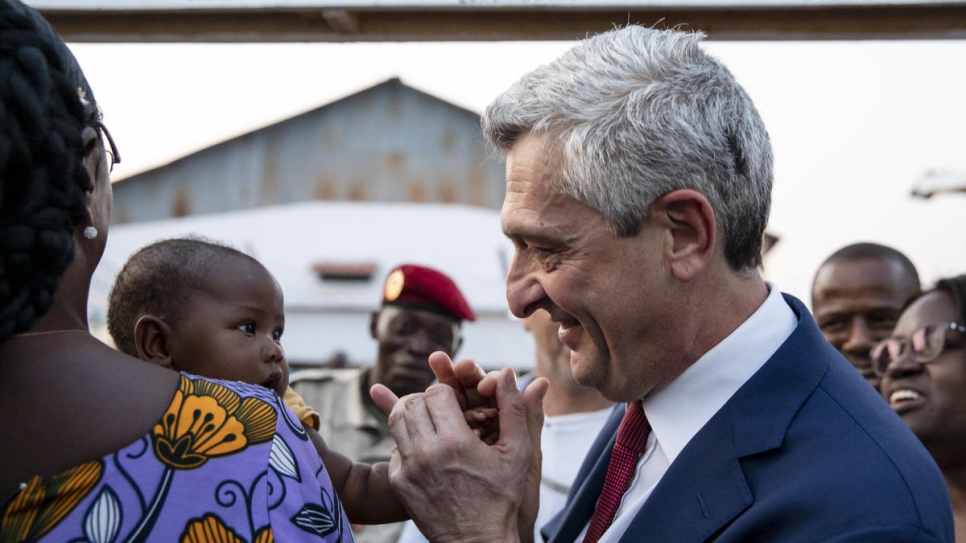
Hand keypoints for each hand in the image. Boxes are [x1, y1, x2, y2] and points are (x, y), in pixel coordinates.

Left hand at [372, 368, 547, 542]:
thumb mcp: (518, 452)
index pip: (437, 392)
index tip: (459, 405)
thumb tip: (507, 370)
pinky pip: (395, 445)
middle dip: (429, 400)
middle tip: (444, 410)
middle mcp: (427, 453)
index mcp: (456, 442)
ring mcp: (409, 468)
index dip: (449, 392)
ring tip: (432, 422)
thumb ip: (513, 407)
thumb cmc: (502, 496)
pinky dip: (407, 440)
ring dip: (413, 414)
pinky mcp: (399, 482)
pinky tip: (427, 448)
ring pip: (397, 419)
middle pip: (413, 402)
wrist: (477, 540)